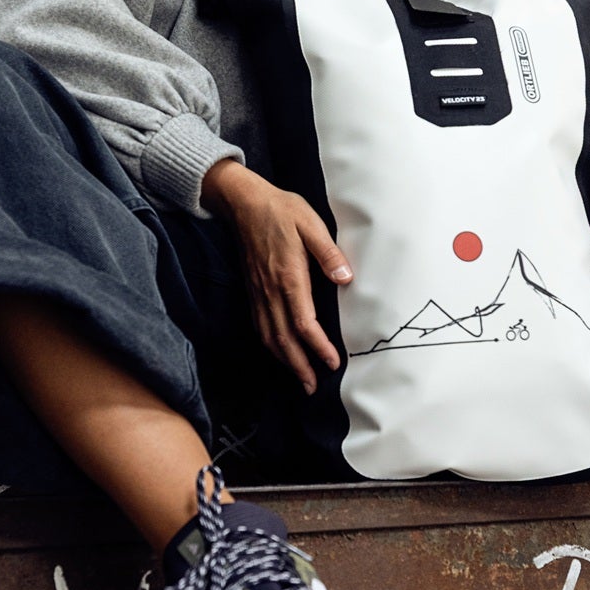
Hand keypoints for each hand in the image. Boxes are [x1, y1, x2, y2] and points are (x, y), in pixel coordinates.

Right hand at [201, 161, 351, 393]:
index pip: (304, 322)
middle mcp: (270, 291)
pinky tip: (280, 354)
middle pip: (284, 339)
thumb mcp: (311, 223)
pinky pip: (260, 326)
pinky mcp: (252, 291)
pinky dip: (271, 346)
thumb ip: (328, 253)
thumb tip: (345, 278)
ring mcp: (259, 293)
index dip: (317, 346)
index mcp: (289, 276)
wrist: (243, 202)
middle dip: (299, 366)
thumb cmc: (281, 210)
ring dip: (285, 362)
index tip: (332, 362)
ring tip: (300, 380)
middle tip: (313, 387)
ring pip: (270, 336)